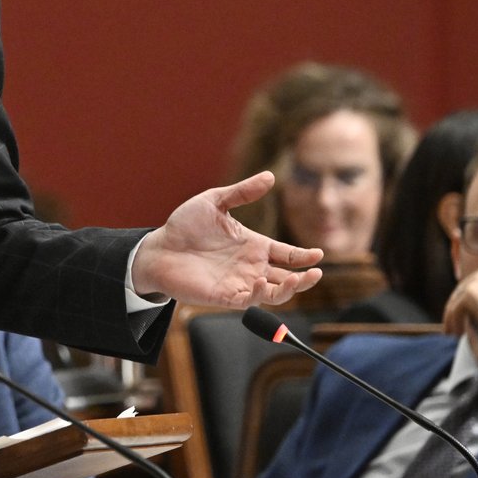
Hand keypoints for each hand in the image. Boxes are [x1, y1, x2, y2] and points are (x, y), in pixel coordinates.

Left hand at [131, 171, 323, 306]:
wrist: (158, 248)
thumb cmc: (184, 225)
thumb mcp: (215, 202)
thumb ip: (242, 192)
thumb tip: (271, 176)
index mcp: (254, 246)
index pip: (288, 255)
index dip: (305, 256)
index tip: (318, 254)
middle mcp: (251, 266)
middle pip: (288, 277)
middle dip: (305, 278)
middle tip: (316, 272)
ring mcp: (240, 283)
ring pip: (274, 293)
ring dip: (288, 289)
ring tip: (295, 280)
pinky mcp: (225, 297)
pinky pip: (250, 301)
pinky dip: (260, 295)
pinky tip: (263, 282)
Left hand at [442, 260, 477, 372]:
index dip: (477, 297)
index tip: (474, 310)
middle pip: (466, 287)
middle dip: (461, 305)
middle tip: (458, 320)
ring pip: (458, 298)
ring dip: (454, 315)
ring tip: (454, 329)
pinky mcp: (472, 293)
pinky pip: (455, 309)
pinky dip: (452, 321)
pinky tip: (454, 332)